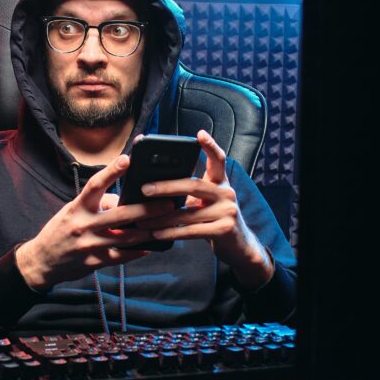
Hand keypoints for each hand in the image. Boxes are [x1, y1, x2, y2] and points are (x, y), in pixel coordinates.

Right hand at [15, 154, 174, 290]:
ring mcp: (90, 245)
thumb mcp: (72, 211)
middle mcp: (83, 225)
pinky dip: (137, 251)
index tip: (127, 159)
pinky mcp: (95, 261)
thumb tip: (122, 200)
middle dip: (146, 209)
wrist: (43, 261)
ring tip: (166, 225)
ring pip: (126, 237)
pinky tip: (150, 247)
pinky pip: (122, 256)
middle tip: (168, 203)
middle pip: (120, 215)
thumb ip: (97, 203)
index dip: (111, 171)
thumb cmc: (61, 230)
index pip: (95, 185)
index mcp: (77, 208)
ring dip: (148, 231)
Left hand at [134, 130, 274, 289]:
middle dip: (166, 186)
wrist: (238, 246)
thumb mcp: (206, 201)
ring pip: (188, 213)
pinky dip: (171, 232)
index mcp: (221, 182)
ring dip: (161, 217)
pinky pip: (191, 230)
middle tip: (145, 189)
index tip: (199, 134)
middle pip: (193, 185)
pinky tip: (156, 233)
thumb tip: (153, 186)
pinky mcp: (224, 230)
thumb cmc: (214, 218)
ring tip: (141, 220)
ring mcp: (228, 211)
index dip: (210, 146)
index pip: (218, 159)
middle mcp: (227, 193)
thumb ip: (189, 192)